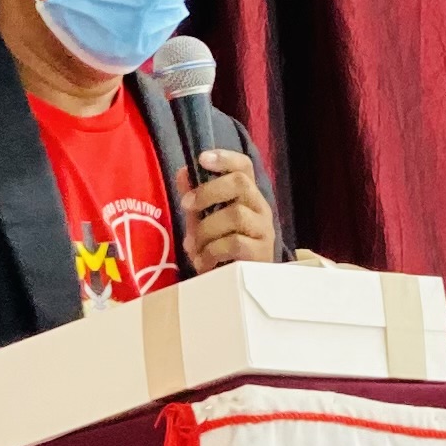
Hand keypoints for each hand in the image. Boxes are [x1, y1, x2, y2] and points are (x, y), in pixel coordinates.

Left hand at [184, 146, 276, 272]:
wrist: (240, 287)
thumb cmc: (223, 251)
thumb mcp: (204, 222)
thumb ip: (195, 199)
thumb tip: (183, 172)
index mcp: (247, 196)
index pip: (244, 167)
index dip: (225, 158)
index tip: (202, 159)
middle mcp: (260, 208)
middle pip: (240, 183)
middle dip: (208, 191)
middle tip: (187, 205)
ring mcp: (263, 230)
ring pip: (235, 214)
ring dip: (206, 230)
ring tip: (195, 247)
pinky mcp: (261, 254)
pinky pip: (235, 243)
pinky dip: (212, 251)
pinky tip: (204, 262)